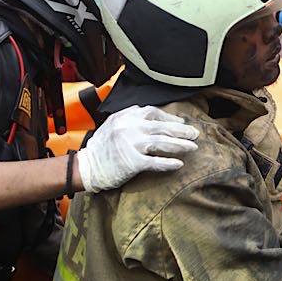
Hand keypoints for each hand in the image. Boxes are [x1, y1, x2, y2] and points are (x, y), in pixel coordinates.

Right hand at [77, 105, 198, 192]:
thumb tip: (156, 117)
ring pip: (162, 142)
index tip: (182, 124)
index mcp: (126, 116)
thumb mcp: (114, 124)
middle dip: (181, 131)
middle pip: (162, 127)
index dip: (170, 119)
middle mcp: (130, 127)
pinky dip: (168, 163)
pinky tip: (179, 164)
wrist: (86, 167)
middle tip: (195, 134)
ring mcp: (131, 144)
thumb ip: (132, 118)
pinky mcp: (132, 162)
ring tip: (193, 147)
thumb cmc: (102, 147)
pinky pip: (155, 162)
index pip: (154, 113)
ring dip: (180, 145)